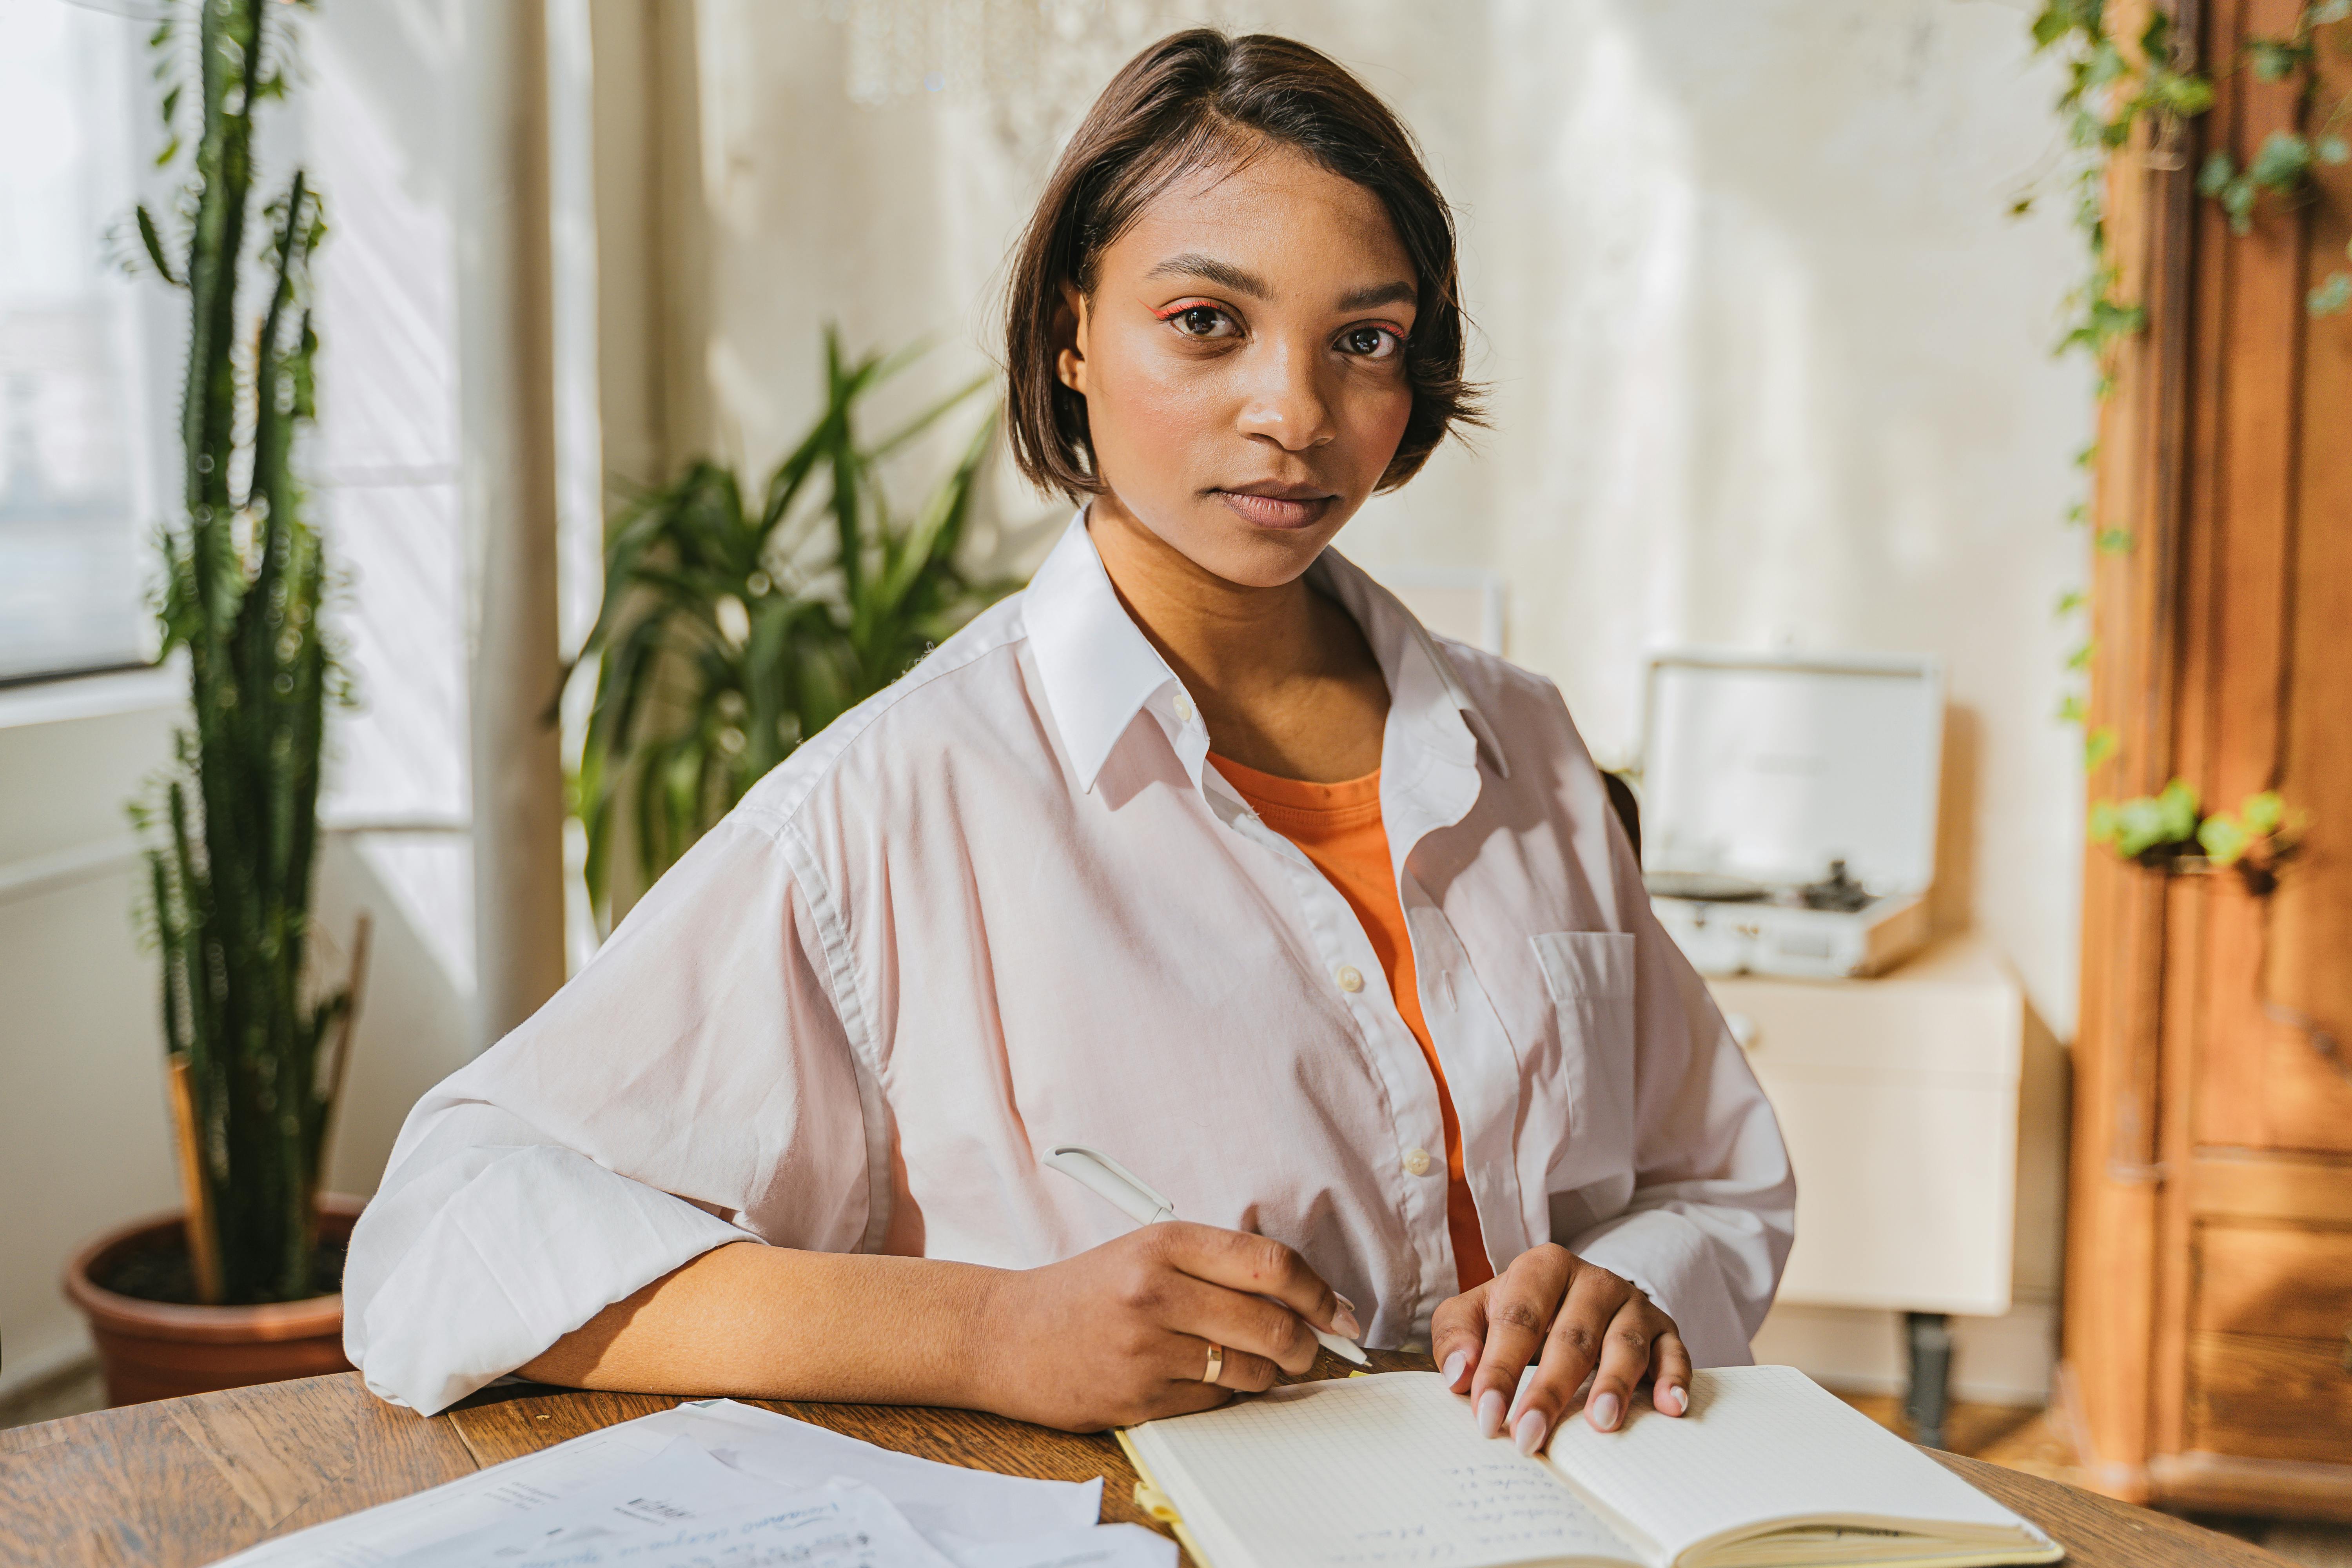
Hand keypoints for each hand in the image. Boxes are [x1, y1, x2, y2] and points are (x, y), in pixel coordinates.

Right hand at [974, 1222, 1361, 1430]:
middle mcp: (1155, 1292)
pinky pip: (1216, 1404)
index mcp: (1163, 1244)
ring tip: (1247, 1361)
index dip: (1320, 1291)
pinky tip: (1201, 1379)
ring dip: (1267, 1373)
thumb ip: (1219, 1267)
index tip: (1339, 1311)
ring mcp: (1145, 1349)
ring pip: (1250, 1371)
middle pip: (1273, 1323)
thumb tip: (1305, 1298)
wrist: (1006, 1335)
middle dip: (1307, 1344)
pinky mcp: (1138, 1398)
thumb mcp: (1146, 1254)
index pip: (1270, 1264)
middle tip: (1311, 1348)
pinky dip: (1224, 1396)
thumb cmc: (1084, 1292)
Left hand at [1431, 1244, 1688, 1455]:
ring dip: (1613, 1384)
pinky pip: (1674, 1352)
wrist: (1573, 1292)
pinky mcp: (1664, 1328)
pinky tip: (1670, 1406)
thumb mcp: (1475, 1311)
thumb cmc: (1518, 1311)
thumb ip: (1456, 1335)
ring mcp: (1632, 1305)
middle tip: (1530, 1435)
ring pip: (1625, 1345)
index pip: (1518, 1320)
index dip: (1500, 1369)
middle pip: (1571, 1337)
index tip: (1487, 1417)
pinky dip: (1674, 1378)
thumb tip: (1459, 1374)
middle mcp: (1593, 1280)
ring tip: (1601, 1422)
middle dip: (1549, 1390)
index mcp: (1542, 1267)